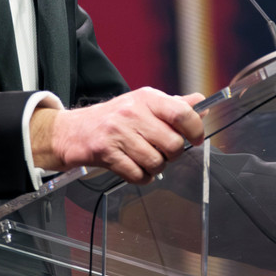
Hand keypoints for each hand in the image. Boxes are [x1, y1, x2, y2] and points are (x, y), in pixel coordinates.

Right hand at [30, 88, 205, 183]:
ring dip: (155, 168)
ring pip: (157, 163)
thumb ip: (174, 105)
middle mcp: (133, 113)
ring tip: (145, 159)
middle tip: (163, 152)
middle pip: (173, 144)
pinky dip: (141, 177)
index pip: (182, 113)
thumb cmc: (113, 118)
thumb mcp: (143, 103)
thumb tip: (202, 103)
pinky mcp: (106, 153)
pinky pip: (138, 175)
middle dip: (172, 154)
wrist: (73, 131)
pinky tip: (134, 167)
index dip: (195, 130)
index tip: (195, 139)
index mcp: (147, 98)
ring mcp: (119, 133)